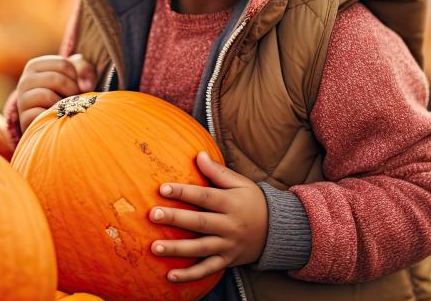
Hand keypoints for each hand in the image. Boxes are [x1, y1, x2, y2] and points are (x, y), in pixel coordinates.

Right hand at [15, 53, 96, 131]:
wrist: (50, 121)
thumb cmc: (65, 94)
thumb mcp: (75, 77)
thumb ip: (84, 69)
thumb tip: (85, 87)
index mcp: (35, 66)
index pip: (63, 64)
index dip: (75, 76)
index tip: (74, 85)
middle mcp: (25, 80)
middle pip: (57, 79)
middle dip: (72, 91)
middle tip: (73, 99)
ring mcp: (22, 100)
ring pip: (48, 95)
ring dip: (64, 104)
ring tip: (66, 107)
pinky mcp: (24, 117)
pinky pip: (43, 114)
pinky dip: (55, 116)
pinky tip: (58, 117)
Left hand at [149, 151, 267, 282]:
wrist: (277, 231)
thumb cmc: (253, 202)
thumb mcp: (241, 184)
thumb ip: (218, 171)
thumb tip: (198, 154)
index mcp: (231, 203)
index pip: (205, 197)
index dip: (184, 192)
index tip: (163, 188)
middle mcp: (230, 225)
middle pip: (200, 223)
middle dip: (176, 219)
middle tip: (153, 215)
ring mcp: (228, 245)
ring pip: (200, 248)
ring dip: (177, 249)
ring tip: (154, 247)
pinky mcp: (227, 261)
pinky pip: (207, 269)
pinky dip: (190, 275)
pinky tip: (170, 276)